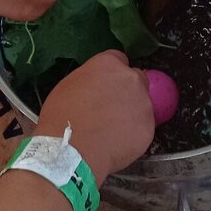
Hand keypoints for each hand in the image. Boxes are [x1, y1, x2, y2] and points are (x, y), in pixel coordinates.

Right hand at [34, 51, 153, 184]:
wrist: (70, 151)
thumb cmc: (61, 116)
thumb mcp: (70, 84)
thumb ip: (93, 78)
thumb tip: (100, 85)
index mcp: (109, 64)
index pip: (119, 60)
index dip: (112, 74)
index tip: (106, 86)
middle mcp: (131, 78)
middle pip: (136, 79)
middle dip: (127, 90)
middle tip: (112, 108)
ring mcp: (143, 103)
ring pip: (142, 104)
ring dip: (132, 112)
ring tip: (112, 130)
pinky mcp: (149, 128)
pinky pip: (143, 127)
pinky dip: (134, 134)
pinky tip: (117, 143)